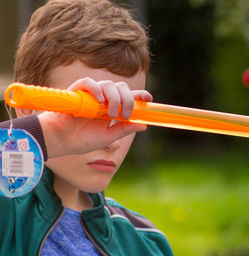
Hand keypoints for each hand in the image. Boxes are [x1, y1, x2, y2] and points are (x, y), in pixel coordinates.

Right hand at [38, 78, 152, 157]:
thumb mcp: (108, 136)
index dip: (140, 95)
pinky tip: (99, 101)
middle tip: (124, 114)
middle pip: (122, 87)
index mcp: (112, 108)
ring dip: (114, 98)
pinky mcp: (77, 91)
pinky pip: (88, 82)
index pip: (129, 96)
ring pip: (108, 84)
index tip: (149, 98)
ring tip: (111, 114)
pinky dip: (96, 89)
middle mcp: (103, 99)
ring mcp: (91, 94)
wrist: (61, 142)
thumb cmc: (83, 140)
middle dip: (128, 99)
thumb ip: (124, 129)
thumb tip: (144, 125)